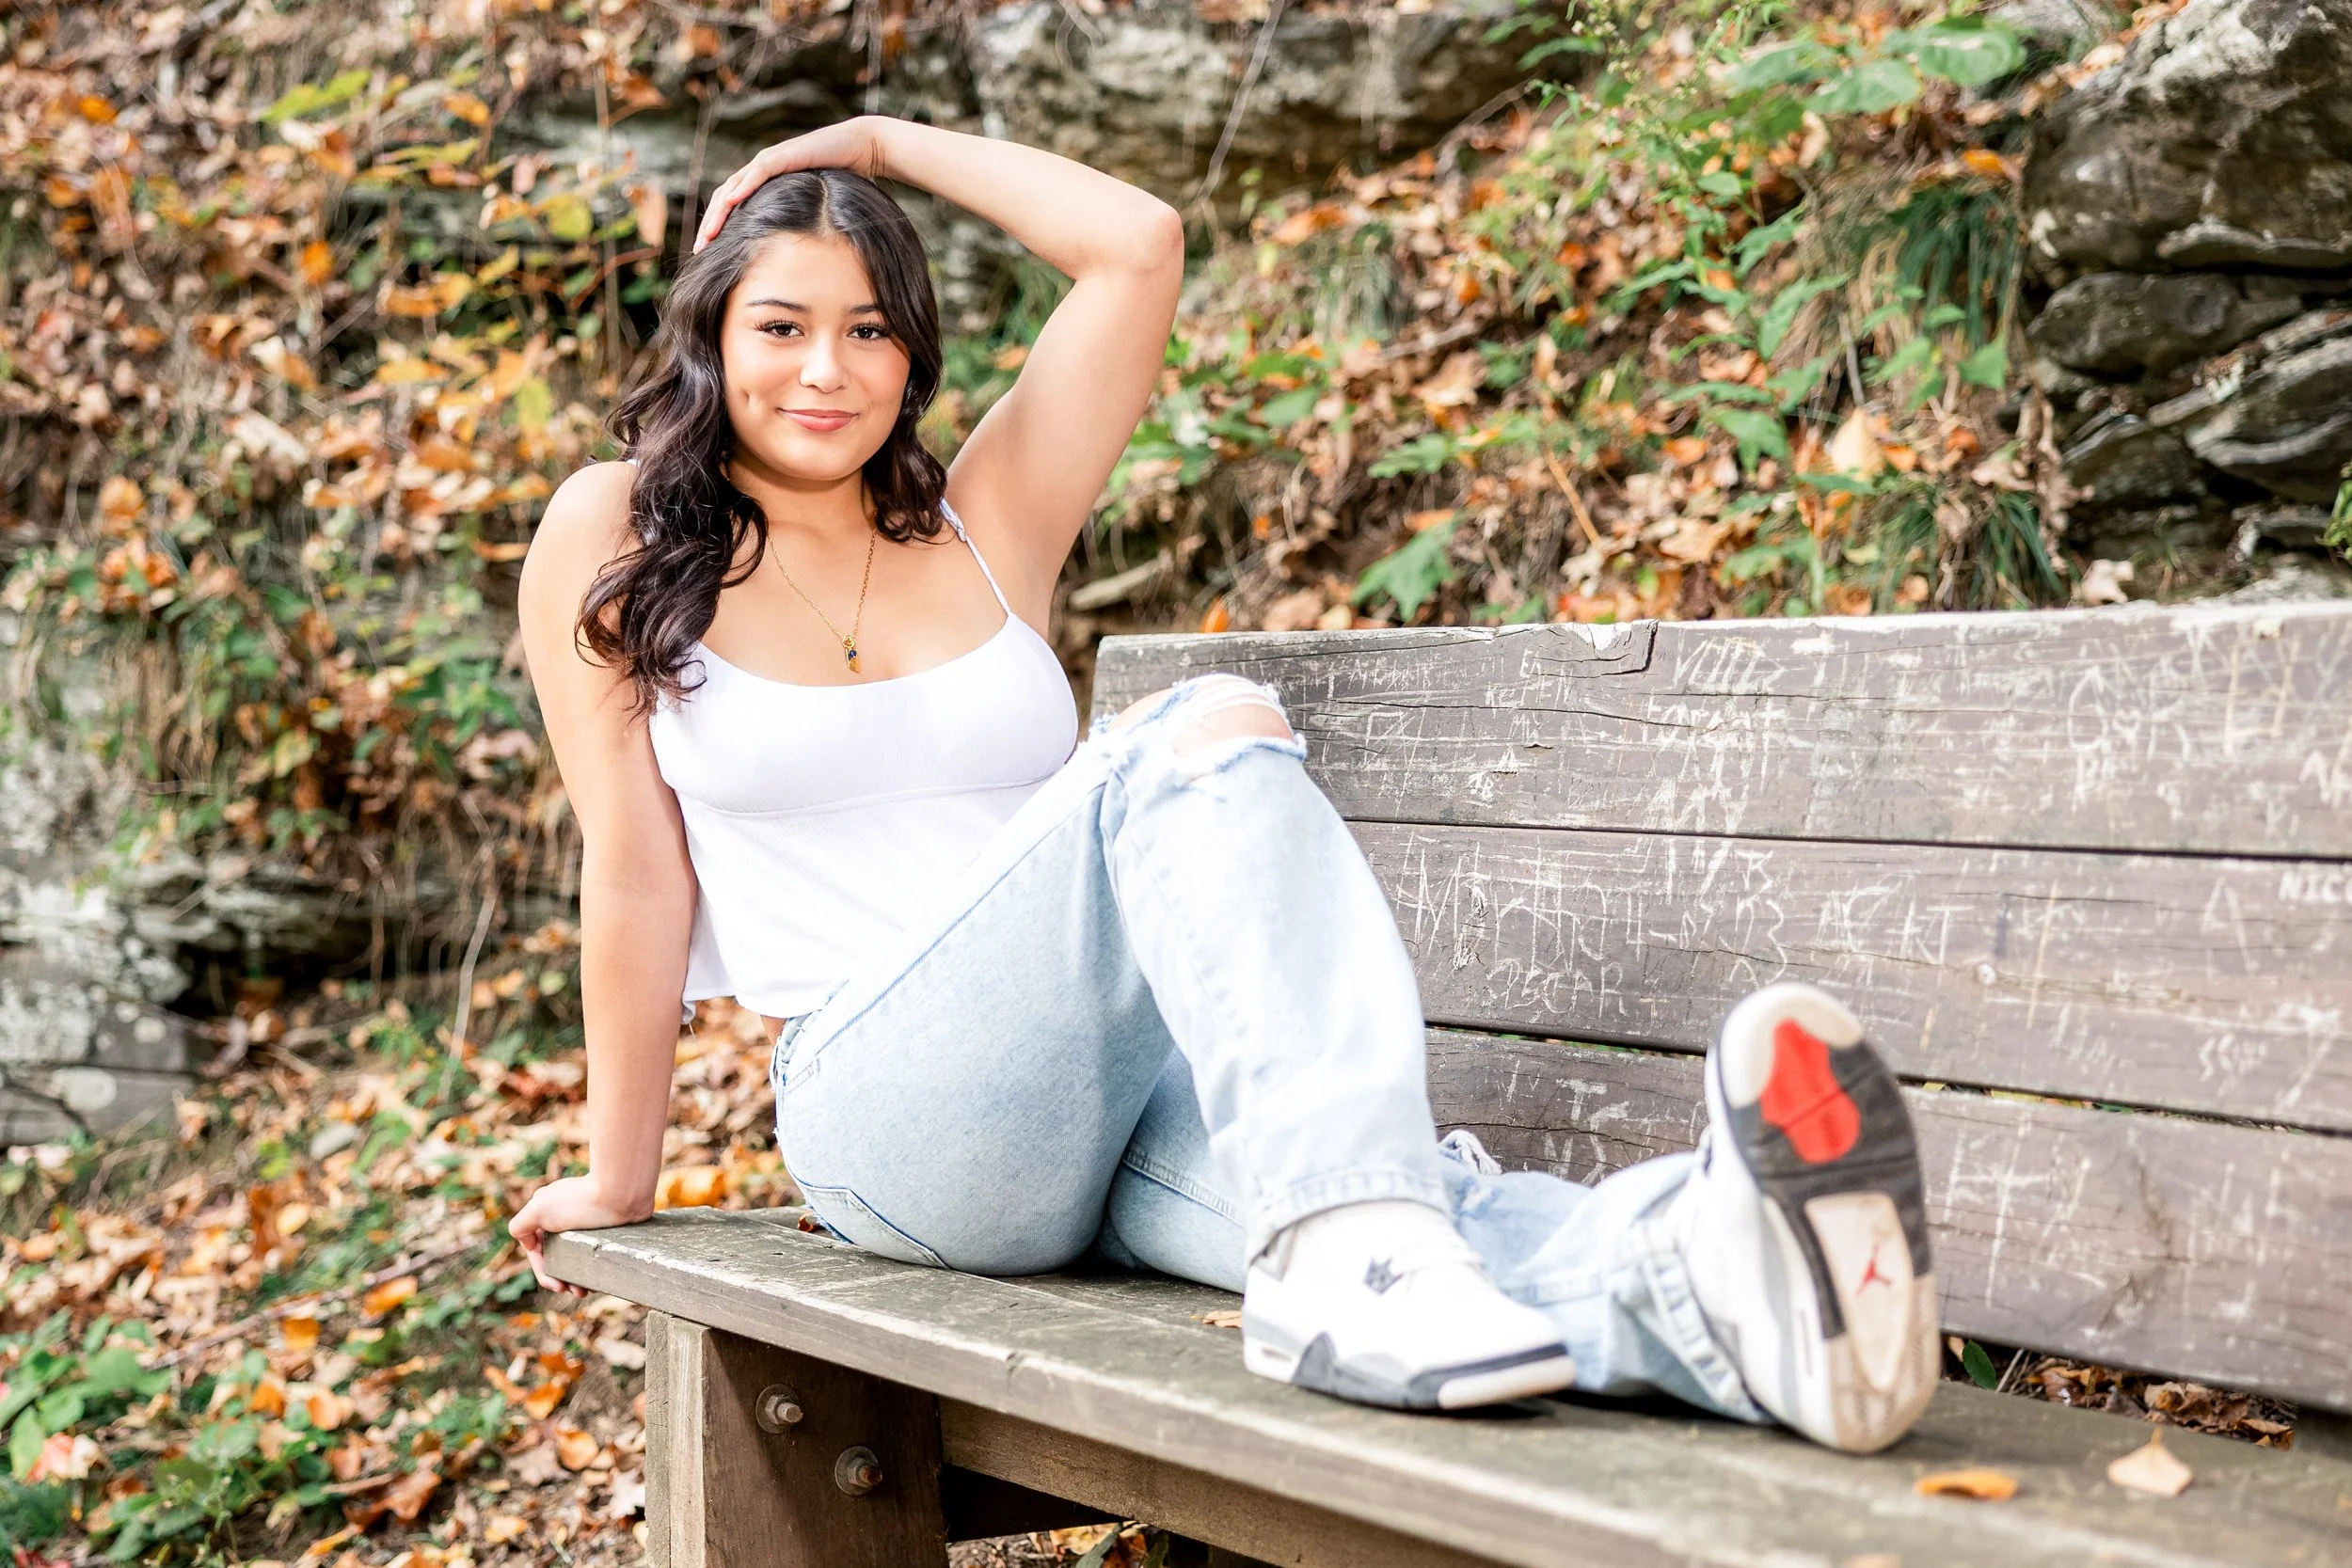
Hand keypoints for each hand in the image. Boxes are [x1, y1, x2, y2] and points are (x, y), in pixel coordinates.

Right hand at [509, 1175, 651, 1296]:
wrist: (622, 1193)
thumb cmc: (580, 1202)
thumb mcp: (538, 1210)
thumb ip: (520, 1226)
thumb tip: (528, 1244)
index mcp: (545, 1209)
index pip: (535, 1247)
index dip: (542, 1270)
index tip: (556, 1285)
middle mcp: (563, 1213)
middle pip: (555, 1252)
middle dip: (562, 1276)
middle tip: (577, 1293)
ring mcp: (584, 1219)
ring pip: (574, 1254)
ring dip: (577, 1275)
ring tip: (586, 1290)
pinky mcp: (604, 1223)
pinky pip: (592, 1249)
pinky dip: (591, 1265)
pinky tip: (597, 1278)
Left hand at [694, 117, 887, 253]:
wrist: (860, 148)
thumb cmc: (841, 176)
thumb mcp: (811, 203)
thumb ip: (795, 218)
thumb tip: (793, 250)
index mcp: (763, 182)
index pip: (731, 205)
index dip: (717, 226)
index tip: (708, 251)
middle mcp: (760, 169)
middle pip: (724, 197)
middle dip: (710, 224)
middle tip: (699, 249)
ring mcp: (770, 160)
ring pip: (734, 187)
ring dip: (719, 211)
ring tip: (708, 233)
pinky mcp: (784, 156)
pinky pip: (758, 173)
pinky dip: (743, 187)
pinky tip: (731, 202)